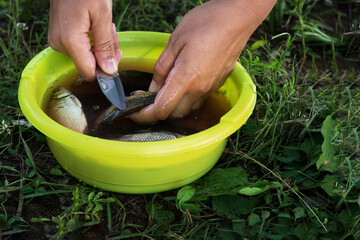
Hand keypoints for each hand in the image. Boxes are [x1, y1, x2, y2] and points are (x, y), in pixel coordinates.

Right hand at [48, 0, 120, 80]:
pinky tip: (95, 25)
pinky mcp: (59, 36)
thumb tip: (109, 70)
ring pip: (86, 55)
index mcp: (70, 41)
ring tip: (104, 25)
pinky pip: (79, 47)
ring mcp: (58, 40)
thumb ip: (106, 45)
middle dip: (105, 53)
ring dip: (100, 45)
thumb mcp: (102, 16)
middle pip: (88, 64)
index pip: (89, 73)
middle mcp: (60, 44)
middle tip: (111, 33)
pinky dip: (92, 40)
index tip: (116, 55)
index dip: (105, 70)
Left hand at [130, 0, 275, 122]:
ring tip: (164, 88)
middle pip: (173, 113)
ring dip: (172, 104)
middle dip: (157, 110)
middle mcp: (199, 89)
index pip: (161, 109)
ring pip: (187, 108)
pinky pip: (198, 99)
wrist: (237, 18)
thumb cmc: (206, 23)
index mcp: (186, 79)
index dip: (144, 115)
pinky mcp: (217, 84)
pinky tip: (182, 82)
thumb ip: (162, 68)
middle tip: (145, 96)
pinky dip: (186, 97)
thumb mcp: (175, 41)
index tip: (133, 111)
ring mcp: (210, 88)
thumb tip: (152, 88)